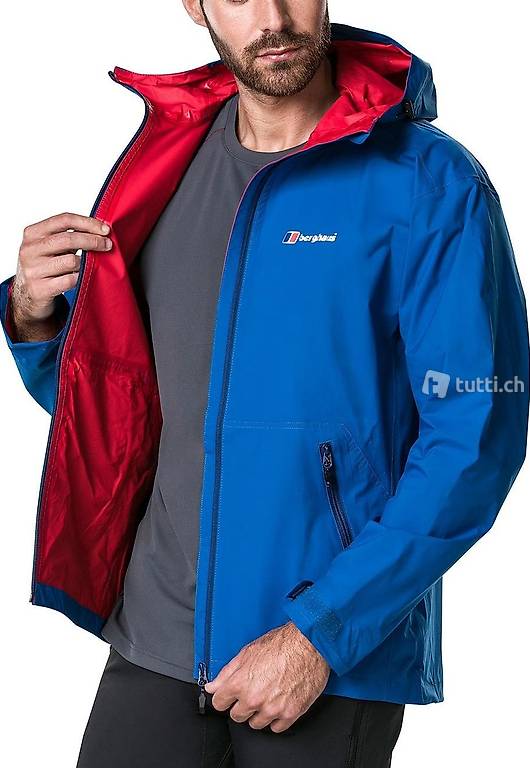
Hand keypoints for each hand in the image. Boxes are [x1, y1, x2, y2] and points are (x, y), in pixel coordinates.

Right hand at [11, 212, 112, 340]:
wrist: (27, 294)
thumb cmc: (45, 267)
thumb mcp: (50, 247)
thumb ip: (69, 237)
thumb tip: (100, 232)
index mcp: (32, 234)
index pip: (64, 220)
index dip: (87, 223)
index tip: (105, 229)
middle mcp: (30, 250)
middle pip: (69, 239)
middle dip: (93, 241)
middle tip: (108, 245)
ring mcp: (33, 270)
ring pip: (71, 261)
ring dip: (87, 262)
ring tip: (92, 264)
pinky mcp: (40, 289)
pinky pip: (70, 280)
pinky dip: (81, 278)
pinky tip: (83, 277)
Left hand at [204, 621, 329, 732]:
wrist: (309, 644)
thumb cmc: (282, 644)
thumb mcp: (248, 652)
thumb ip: (227, 672)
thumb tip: (213, 686)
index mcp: (241, 683)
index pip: (219, 703)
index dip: (224, 696)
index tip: (228, 694)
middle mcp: (254, 699)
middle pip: (236, 716)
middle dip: (241, 705)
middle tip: (252, 691)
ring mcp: (272, 709)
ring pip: (255, 724)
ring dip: (259, 713)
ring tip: (268, 695)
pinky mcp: (290, 714)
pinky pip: (276, 728)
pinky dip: (276, 718)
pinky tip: (279, 703)